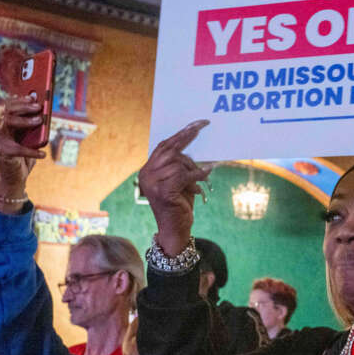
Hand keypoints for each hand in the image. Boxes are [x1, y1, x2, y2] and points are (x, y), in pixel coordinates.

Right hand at [0, 97, 47, 208]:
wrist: (15, 177)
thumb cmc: (24, 155)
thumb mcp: (31, 139)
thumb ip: (34, 128)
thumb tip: (44, 115)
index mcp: (6, 123)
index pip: (9, 106)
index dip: (20, 100)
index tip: (32, 96)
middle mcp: (0, 128)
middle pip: (8, 111)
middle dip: (24, 107)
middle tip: (38, 107)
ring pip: (8, 122)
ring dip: (25, 121)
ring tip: (40, 121)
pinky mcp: (3, 152)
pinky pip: (18, 148)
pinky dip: (32, 151)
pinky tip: (43, 154)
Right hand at [136, 121, 211, 255]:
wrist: (176, 230)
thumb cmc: (180, 204)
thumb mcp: (180, 180)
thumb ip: (182, 164)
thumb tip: (195, 145)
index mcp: (148, 170)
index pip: (164, 146)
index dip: (180, 134)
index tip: (196, 124)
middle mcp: (146, 174)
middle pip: (170, 150)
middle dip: (187, 137)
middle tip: (203, 127)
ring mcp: (152, 183)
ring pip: (178, 163)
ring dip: (193, 168)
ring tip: (198, 180)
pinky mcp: (163, 192)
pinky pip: (184, 175)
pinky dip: (197, 175)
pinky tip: (206, 174)